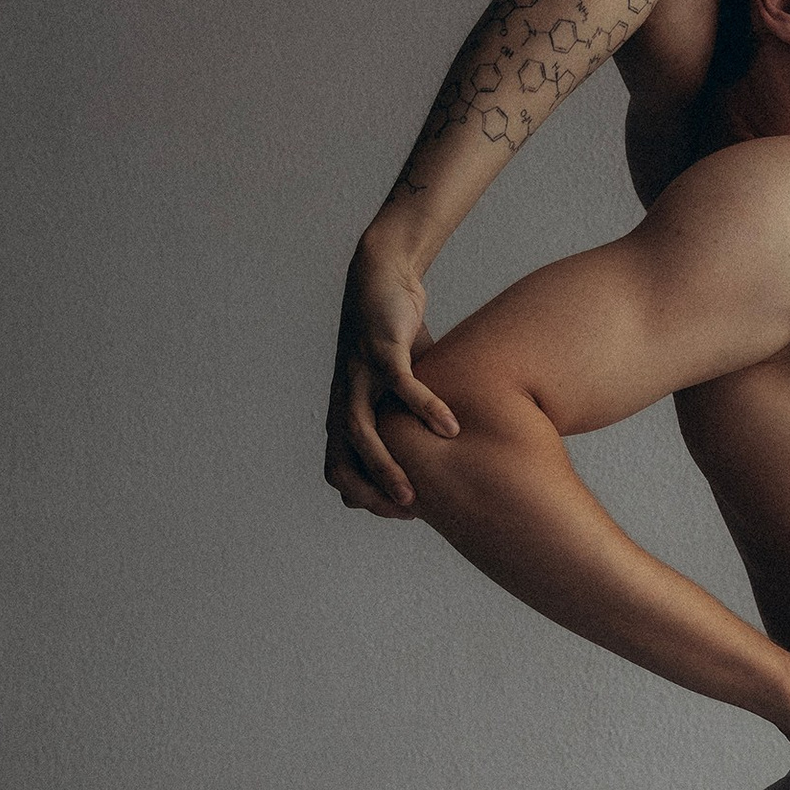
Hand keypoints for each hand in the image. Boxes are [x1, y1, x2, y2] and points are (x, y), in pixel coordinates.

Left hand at [324, 231, 458, 514]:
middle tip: (406, 513)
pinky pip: (402, 388)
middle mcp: (345, 398)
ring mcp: (358, 375)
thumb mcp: (402, 386)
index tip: (403, 512)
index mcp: (345, 411)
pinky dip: (425, 411)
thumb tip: (447, 451)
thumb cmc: (395, 336)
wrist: (383, 276)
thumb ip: (413, 418)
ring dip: (387, 469)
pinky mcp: (381, 349)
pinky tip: (450, 429)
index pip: (339, 471)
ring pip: (361, 434)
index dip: (364, 497)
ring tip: (416, 495)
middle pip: (341, 463)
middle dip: (369, 495)